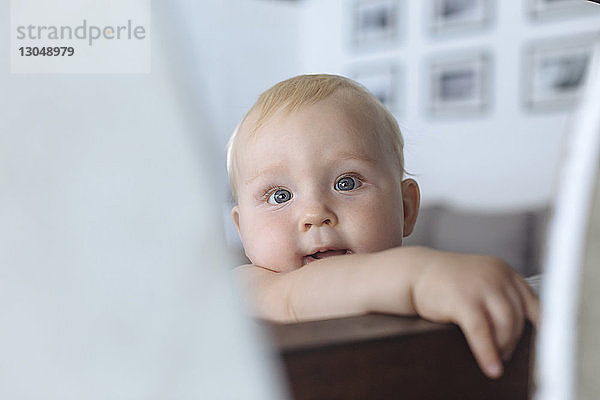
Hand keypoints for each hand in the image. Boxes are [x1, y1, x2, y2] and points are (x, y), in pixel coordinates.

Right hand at [410, 250, 538, 378]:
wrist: (414, 271)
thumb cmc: (447, 280)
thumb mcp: (481, 279)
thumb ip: (502, 295)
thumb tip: (525, 330)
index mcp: (504, 271)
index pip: (534, 302)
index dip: (541, 327)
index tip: (542, 345)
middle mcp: (496, 275)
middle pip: (519, 317)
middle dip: (514, 341)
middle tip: (506, 354)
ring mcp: (479, 287)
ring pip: (505, 326)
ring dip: (503, 348)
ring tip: (497, 359)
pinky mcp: (463, 301)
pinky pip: (482, 333)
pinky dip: (488, 353)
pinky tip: (491, 367)